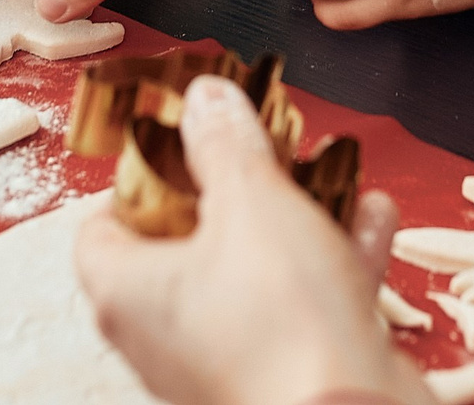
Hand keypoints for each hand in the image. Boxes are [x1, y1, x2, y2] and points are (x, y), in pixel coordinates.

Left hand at [77, 76, 423, 404]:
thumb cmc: (281, 331)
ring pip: (253, 268)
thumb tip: (206, 103)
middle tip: (265, 148)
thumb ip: (225, 144)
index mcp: (127, 293)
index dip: (139, 176)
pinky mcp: (282, 371)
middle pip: (188, 239)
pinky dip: (332, 259)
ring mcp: (224, 357)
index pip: (102, 225)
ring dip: (297, 216)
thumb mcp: (251, 201)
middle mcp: (166, 334)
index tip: (181, 141)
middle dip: (238, 185)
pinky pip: (299, 303)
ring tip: (328, 174)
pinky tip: (370, 219)